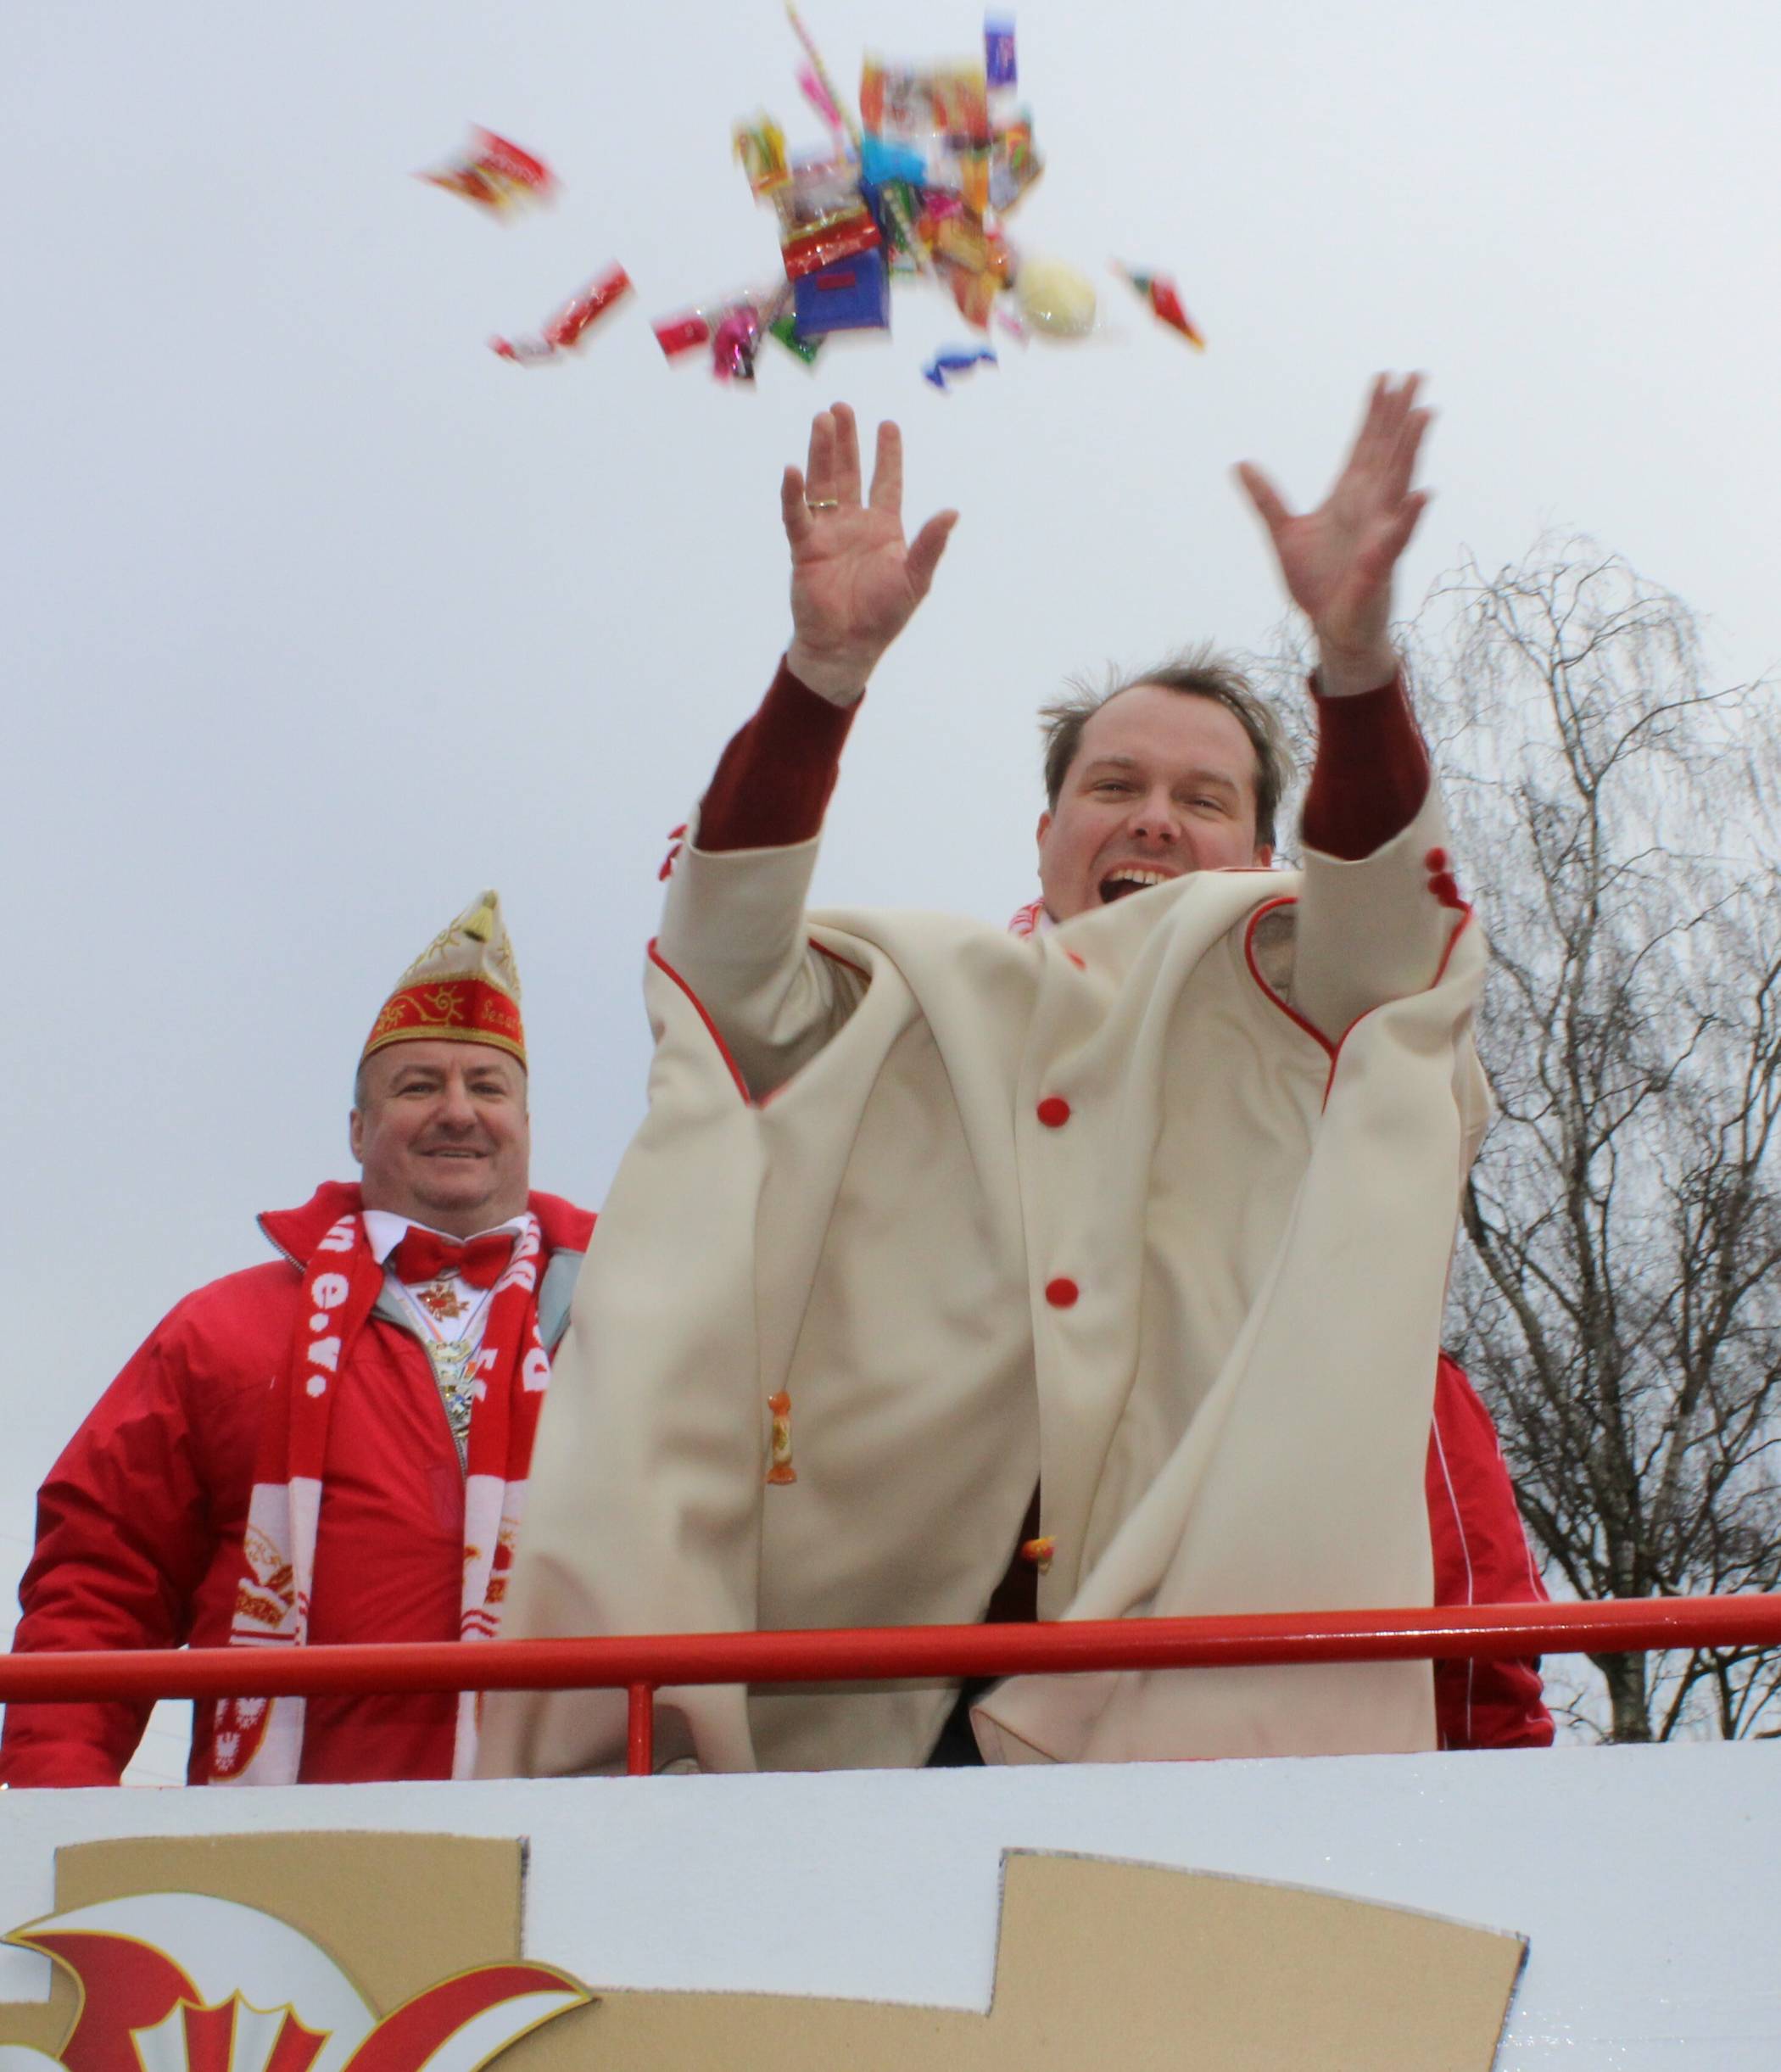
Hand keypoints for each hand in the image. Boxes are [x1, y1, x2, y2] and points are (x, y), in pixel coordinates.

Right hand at [782, 403, 958, 704]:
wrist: (847, 647)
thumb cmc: (884, 616)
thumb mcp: (915, 579)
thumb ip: (931, 545)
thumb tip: (952, 513)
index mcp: (883, 528)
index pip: (886, 481)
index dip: (888, 454)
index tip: (887, 425)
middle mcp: (853, 524)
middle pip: (849, 472)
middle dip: (846, 441)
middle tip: (841, 408)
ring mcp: (827, 533)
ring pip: (823, 484)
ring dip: (821, 453)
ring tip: (822, 421)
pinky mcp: (805, 549)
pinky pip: (797, 516)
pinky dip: (793, 494)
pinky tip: (793, 470)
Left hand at [1235, 374, 1431, 697]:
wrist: (1331, 628)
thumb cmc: (1317, 583)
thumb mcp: (1283, 533)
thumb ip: (1266, 499)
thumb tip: (1240, 464)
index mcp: (1350, 498)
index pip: (1364, 446)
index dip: (1373, 413)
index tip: (1384, 377)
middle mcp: (1370, 508)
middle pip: (1388, 453)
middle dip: (1400, 415)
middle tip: (1415, 375)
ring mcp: (1380, 533)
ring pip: (1399, 484)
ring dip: (1412, 450)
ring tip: (1424, 414)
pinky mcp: (1380, 565)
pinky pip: (1397, 538)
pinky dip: (1409, 517)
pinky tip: (1422, 494)